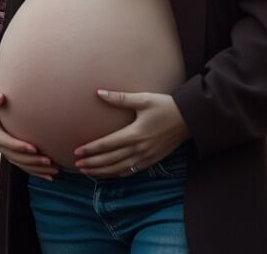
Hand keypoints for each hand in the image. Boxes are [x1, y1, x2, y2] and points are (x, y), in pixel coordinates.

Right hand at [0, 86, 55, 179]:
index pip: (4, 141)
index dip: (18, 146)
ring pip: (20, 163)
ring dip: (36, 168)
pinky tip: (49, 176)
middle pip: (14, 156)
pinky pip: (23, 163)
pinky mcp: (10, 150)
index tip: (34, 148)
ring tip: (54, 170)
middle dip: (31, 160)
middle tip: (49, 161)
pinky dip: (35, 171)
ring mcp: (4, 148)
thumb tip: (0, 98)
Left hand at [73, 89, 189, 177]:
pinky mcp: (151, 161)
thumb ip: (120, 98)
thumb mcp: (143, 99)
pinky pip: (131, 171)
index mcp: (135, 134)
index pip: (107, 144)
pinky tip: (107, 174)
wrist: (189, 119)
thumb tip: (99, 92)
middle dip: (92, 163)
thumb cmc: (165, 106)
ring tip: (87, 171)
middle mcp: (139, 149)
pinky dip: (117, 174)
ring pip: (119, 169)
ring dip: (102, 172)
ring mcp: (146, 157)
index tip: (76, 151)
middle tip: (77, 164)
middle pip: (110, 160)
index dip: (91, 149)